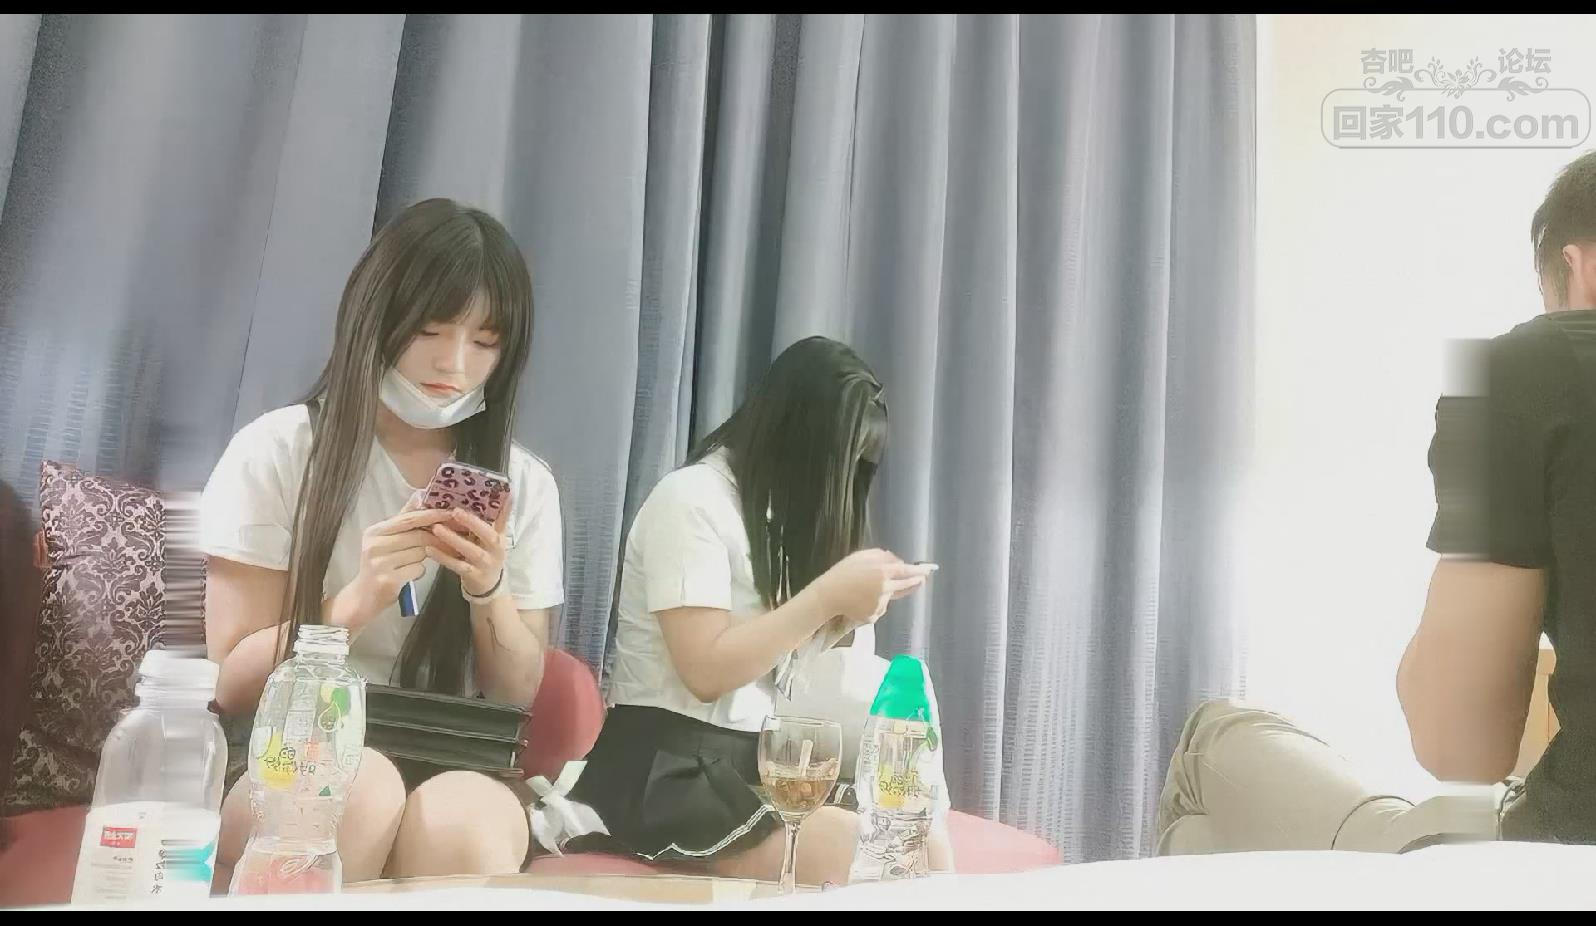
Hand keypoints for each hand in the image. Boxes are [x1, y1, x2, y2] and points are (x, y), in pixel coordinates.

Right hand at [339, 495, 451, 628]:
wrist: (363, 597)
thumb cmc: (380, 564)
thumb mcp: (386, 539)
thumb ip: (403, 519)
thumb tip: (420, 495)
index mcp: (375, 531)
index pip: (409, 519)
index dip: (432, 515)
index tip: (451, 512)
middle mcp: (375, 545)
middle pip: (418, 536)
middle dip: (438, 538)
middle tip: (454, 538)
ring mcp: (380, 564)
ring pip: (421, 553)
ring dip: (426, 557)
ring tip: (414, 561)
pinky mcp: (388, 580)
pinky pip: (418, 570)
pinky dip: (419, 572)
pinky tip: (408, 574)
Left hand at [428, 497, 511, 598]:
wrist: (488, 586)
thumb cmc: (487, 554)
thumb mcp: (494, 537)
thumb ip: (496, 518)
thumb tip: (505, 494)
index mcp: (499, 536)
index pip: (502, 519)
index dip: (501, 507)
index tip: (497, 493)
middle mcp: (495, 549)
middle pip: (487, 534)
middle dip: (471, 522)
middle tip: (454, 511)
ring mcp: (485, 563)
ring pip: (471, 550)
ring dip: (453, 539)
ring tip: (436, 528)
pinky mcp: (473, 575)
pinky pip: (457, 566)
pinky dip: (444, 557)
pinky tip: (429, 549)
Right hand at [813, 549, 933, 624]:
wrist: (827, 595)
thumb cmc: (842, 573)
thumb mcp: (861, 556)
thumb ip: (882, 556)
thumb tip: (897, 561)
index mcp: (883, 572)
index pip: (908, 571)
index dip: (921, 571)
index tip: (930, 570)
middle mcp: (885, 589)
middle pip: (906, 585)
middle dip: (914, 582)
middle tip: (919, 579)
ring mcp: (880, 604)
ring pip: (891, 597)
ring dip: (887, 592)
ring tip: (865, 589)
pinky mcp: (873, 616)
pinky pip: (880, 608)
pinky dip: (875, 604)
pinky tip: (861, 600)